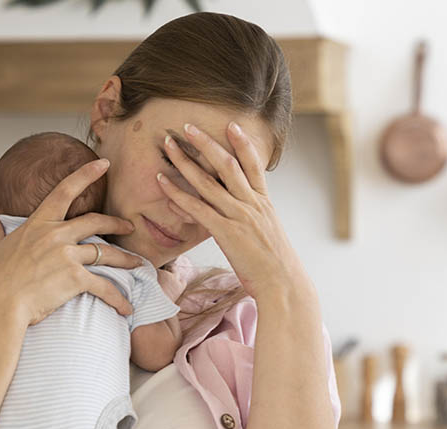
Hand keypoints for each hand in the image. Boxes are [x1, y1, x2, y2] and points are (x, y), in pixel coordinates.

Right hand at [0, 158, 144, 325]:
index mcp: (39, 224)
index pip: (65, 190)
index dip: (86, 174)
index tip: (105, 163)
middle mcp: (56, 235)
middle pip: (96, 222)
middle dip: (117, 223)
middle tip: (130, 226)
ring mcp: (67, 255)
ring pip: (106, 253)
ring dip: (126, 259)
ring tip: (138, 264)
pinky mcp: (75, 278)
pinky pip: (105, 287)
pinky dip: (118, 298)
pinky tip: (127, 307)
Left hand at [156, 122, 312, 303]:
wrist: (283, 284)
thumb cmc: (276, 265)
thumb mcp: (269, 234)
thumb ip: (255, 219)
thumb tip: (244, 214)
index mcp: (264, 203)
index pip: (253, 165)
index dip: (242, 143)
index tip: (230, 125)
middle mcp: (252, 204)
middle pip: (227, 164)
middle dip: (206, 143)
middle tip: (188, 126)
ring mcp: (239, 217)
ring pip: (208, 182)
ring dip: (185, 161)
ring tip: (169, 144)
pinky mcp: (226, 233)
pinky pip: (198, 208)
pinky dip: (178, 193)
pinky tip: (163, 182)